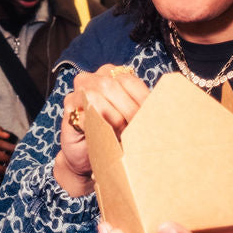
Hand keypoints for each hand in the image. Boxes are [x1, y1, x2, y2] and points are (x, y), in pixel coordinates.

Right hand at [55, 65, 148, 195]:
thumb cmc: (113, 135)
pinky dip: (97, 124)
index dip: (142, 100)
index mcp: (112, 75)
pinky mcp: (69, 107)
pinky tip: (105, 134)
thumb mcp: (131, 118)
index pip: (129, 80)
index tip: (152, 118)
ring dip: (113, 117)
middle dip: (129, 110)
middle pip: (113, 86)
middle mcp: (93, 78)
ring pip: (97, 94)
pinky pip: (84, 110)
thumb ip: (141, 108)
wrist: (89, 157)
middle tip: (138, 130)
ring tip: (121, 134)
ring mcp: (78, 91)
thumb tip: (163, 109)